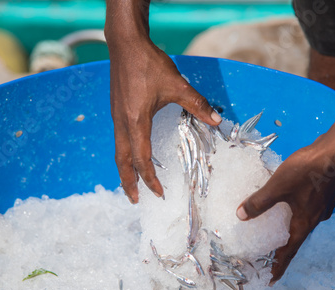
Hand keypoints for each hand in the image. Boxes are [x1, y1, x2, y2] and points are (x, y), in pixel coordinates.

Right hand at [109, 41, 221, 202]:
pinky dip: (124, 154)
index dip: (150, 179)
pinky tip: (132, 153)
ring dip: (124, 169)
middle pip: (122, 162)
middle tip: (134, 200)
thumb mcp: (176, 85)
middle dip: (128, 183)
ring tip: (131, 183)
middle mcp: (122, 123)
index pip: (142, 159)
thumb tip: (217, 120)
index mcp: (136, 122)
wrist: (125, 44)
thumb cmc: (149, 64)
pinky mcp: (116, 110)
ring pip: (118, 151)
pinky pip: (118, 139)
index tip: (159, 193)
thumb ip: (197, 104)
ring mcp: (116, 117)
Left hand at [236, 136, 334, 283]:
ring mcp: (324, 205)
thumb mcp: (278, 186)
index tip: (271, 279)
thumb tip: (241, 216)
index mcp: (305, 222)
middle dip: (283, 247)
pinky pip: (308, 207)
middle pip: (297, 237)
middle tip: (268, 253)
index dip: (279, 266)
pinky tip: (289, 199)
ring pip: (303, 220)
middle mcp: (316, 217)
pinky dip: (296, 209)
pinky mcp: (326, 192)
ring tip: (276, 226)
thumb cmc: (309, 170)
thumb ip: (259, 202)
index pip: (290, 251)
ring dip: (290, 226)